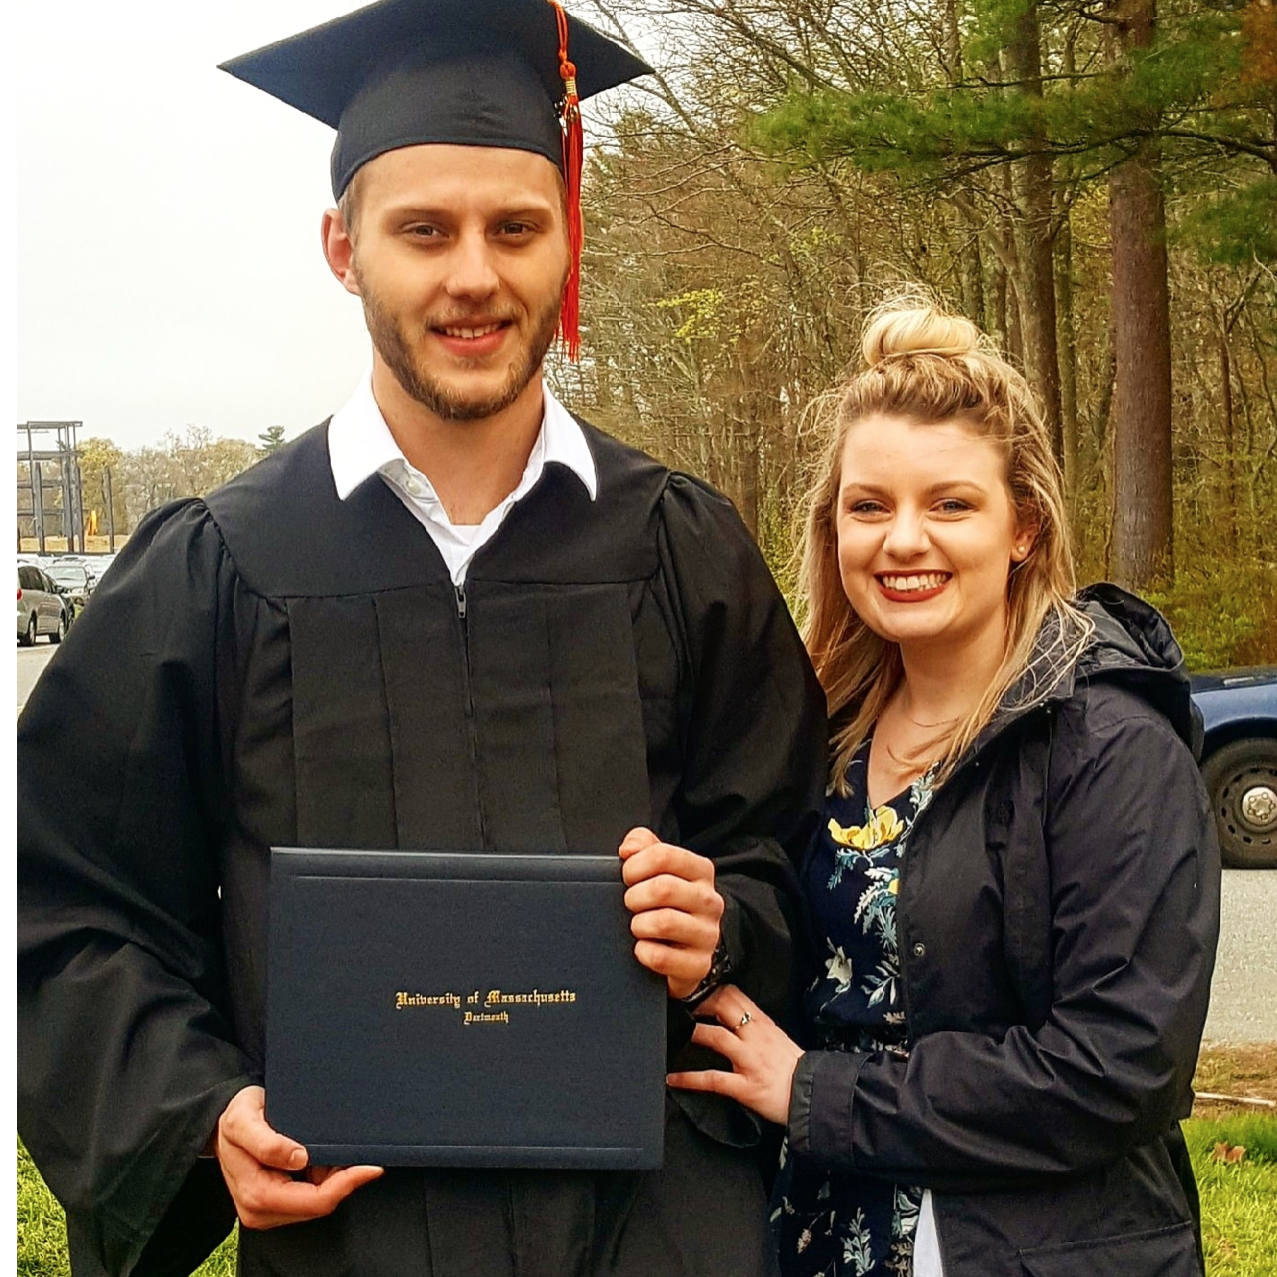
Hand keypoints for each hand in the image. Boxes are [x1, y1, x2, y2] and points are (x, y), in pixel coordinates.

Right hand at [214, 1085, 382, 1229]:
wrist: (222, 1122)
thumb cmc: (234, 1117)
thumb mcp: (243, 1121)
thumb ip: (267, 1142)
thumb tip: (297, 1158)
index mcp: (256, 1194)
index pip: (313, 1202)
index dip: (345, 1185)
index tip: (370, 1166)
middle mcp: (261, 1208)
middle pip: (319, 1205)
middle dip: (345, 1182)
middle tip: (364, 1155)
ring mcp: (269, 1208)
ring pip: (317, 1202)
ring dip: (336, 1180)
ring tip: (341, 1151)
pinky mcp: (277, 1201)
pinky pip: (311, 1196)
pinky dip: (326, 1178)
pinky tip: (327, 1158)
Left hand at [619, 826, 723, 999]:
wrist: (685, 949)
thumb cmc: (666, 904)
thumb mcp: (657, 868)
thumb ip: (642, 845)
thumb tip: (628, 849)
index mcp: (701, 871)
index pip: (663, 856)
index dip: (635, 866)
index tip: (627, 877)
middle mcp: (710, 900)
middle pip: (663, 888)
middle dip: (634, 897)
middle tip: (630, 904)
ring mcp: (708, 934)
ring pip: (663, 922)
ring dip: (638, 925)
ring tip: (638, 926)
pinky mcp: (699, 964)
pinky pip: (660, 957)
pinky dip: (641, 952)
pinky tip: (643, 948)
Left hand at [666, 985, 803, 1125]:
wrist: (815, 1095)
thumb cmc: (794, 1067)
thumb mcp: (777, 1036)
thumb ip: (754, 1025)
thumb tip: (732, 1018)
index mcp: (763, 1023)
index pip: (734, 994)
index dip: (711, 989)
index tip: (693, 991)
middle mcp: (755, 1036)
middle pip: (722, 1006)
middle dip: (697, 1004)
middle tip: (678, 1008)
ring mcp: (749, 1061)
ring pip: (715, 1037)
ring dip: (690, 1034)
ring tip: (671, 1035)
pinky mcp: (746, 1086)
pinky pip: (713, 1079)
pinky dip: (689, 1079)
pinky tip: (673, 1078)